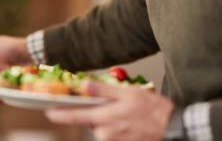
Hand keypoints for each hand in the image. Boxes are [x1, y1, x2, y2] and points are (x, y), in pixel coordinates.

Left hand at [45, 80, 173, 140]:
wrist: (173, 130)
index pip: (74, 116)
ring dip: (109, 122)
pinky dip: (117, 130)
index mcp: (105, 118)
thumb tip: (83, 85)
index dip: (58, 114)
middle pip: (91, 122)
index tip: (47, 111)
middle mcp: (105, 134)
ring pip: (102, 129)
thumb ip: (103, 90)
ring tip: (129, 117)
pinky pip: (112, 137)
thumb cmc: (154, 111)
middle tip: (118, 107)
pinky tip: (131, 125)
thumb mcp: (128, 94)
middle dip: (98, 114)